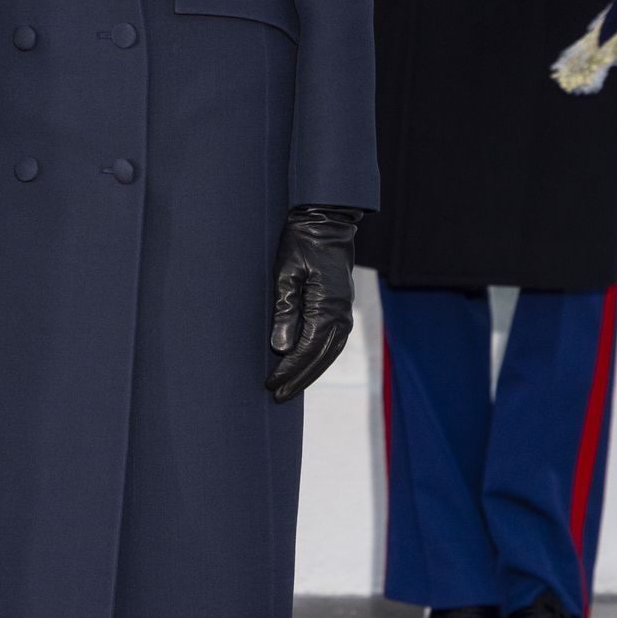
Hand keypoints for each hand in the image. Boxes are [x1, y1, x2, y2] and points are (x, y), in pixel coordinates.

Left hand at [266, 206, 361, 404]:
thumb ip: (285, 311)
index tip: (271, 383)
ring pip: (329, 352)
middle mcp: (341, 314)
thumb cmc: (301, 243)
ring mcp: (344, 311)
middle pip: (321, 357)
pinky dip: (319, 357)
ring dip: (310, 371)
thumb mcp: (285, 274)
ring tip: (289, 386)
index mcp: (327, 306)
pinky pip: (333, 341)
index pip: (307, 349)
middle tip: (278, 395)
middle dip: (299, 378)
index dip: (289, 369)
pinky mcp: (342, 307)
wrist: (326, 222)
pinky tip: (306, 364)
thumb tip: (281, 348)